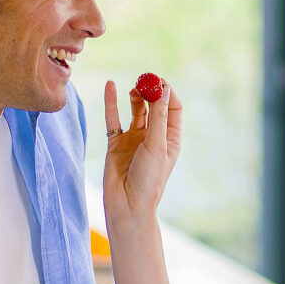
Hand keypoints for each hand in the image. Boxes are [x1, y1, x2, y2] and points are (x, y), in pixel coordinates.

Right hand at [103, 80, 181, 226]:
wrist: (127, 205)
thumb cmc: (148, 180)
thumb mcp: (157, 145)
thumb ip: (159, 117)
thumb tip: (164, 89)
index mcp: (171, 139)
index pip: (173, 108)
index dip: (167, 92)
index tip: (158, 80)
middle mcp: (154, 137)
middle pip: (154, 106)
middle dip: (151, 91)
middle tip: (145, 78)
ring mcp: (134, 139)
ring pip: (136, 110)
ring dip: (136, 96)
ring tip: (134, 89)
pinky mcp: (116, 143)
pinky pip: (113, 119)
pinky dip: (112, 103)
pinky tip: (111, 86)